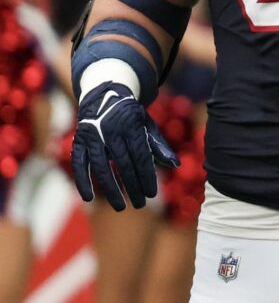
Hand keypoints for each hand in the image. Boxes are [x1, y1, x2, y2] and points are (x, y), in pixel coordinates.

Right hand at [70, 84, 178, 211]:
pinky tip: (89, 198)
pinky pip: (80, 164)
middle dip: (133, 186)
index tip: (152, 194)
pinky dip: (82, 181)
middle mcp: (112, 131)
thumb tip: (176, 165)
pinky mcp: (79, 142)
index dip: (146, 176)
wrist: (104, 95)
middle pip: (124, 165)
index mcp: (132, 127)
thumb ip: (159, 146)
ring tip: (121, 206)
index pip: (141, 157)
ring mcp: (93, 137)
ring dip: (111, 190)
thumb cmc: (131, 117)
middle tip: (140, 204)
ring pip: (101, 168)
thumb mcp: (147, 125)